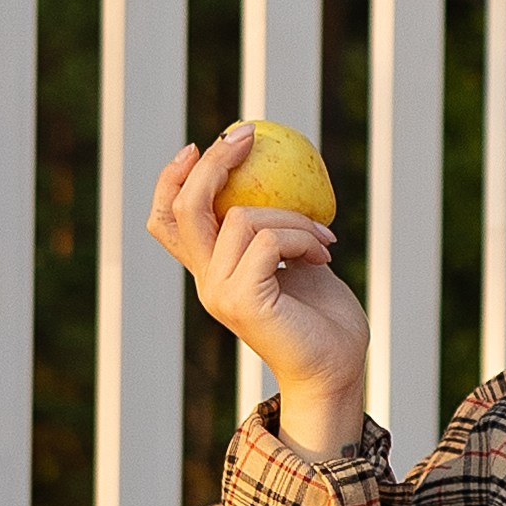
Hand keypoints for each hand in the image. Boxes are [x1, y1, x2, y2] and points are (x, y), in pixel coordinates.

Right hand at [147, 126, 368, 453]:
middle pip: (185, 207)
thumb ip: (273, 227)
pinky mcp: (242, 300)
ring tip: (325, 238)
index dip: (171, 179)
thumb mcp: (295, 259)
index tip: (200, 145)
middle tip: (248, 136)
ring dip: (292, 217)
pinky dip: (299, 237)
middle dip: (213, 163)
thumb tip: (275, 171)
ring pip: (241, 218)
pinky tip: (324, 253)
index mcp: (212, 272)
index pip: (167, 222)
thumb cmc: (324, 318)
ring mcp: (220, 293)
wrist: (338, 370)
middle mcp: (207, 282)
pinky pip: (266, 240)